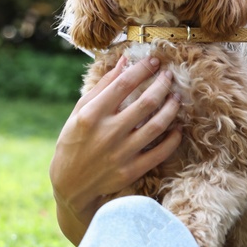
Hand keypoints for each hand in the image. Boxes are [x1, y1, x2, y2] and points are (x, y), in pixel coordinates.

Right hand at [50, 53, 183, 224]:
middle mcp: (108, 133)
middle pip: (146, 102)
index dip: (143, 69)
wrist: (70, 185)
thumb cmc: (73, 142)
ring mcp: (121, 153)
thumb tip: (124, 61)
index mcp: (92, 115)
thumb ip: (102, 86)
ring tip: (176, 97)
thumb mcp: (79, 111)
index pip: (124, 84)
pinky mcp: (131, 171)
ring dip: (171, 108)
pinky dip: (172, 139)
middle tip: (169, 76)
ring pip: (157, 125)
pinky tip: (177, 127)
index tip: (154, 61)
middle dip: (162, 84)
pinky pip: (160, 152)